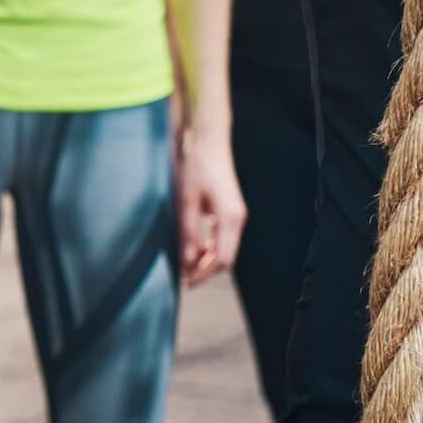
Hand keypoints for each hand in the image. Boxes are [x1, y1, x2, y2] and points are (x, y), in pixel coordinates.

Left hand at [175, 124, 246, 288]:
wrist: (208, 140)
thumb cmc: (197, 166)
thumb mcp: (187, 201)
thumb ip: (189, 233)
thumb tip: (187, 261)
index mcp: (230, 218)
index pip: (221, 259)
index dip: (203, 274)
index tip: (186, 282)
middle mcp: (238, 218)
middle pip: (226, 258)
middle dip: (206, 270)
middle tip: (184, 277)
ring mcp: (236, 214)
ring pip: (226, 248)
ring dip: (208, 259)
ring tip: (187, 264)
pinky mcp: (230, 209)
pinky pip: (224, 236)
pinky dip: (211, 246)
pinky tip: (196, 246)